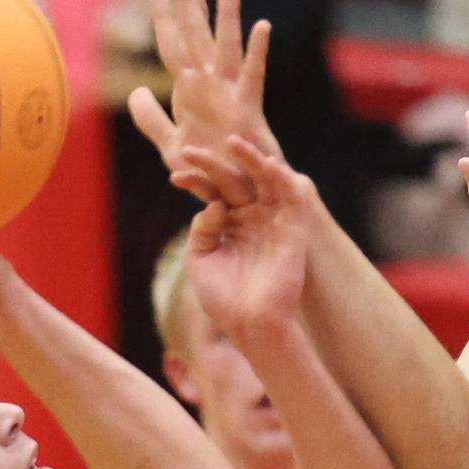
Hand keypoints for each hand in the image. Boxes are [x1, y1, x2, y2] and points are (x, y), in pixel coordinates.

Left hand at [128, 0, 278, 205]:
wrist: (241, 199)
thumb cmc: (211, 176)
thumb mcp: (171, 146)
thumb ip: (153, 119)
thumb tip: (138, 91)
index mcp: (192, 93)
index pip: (173, 47)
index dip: (165, 18)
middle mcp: (211, 88)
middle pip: (197, 36)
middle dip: (191, 1)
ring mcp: (231, 97)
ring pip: (226, 46)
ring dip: (226, 13)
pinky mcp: (249, 113)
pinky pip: (253, 79)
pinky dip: (258, 53)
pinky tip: (262, 26)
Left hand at [179, 137, 314, 343]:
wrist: (252, 325)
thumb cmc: (224, 300)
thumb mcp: (200, 261)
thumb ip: (201, 230)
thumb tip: (211, 203)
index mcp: (230, 226)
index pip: (213, 193)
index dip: (195, 182)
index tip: (174, 178)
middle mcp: (252, 220)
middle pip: (236, 181)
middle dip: (216, 164)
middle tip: (192, 150)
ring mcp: (273, 222)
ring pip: (265, 180)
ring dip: (252, 160)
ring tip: (234, 144)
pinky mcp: (293, 229)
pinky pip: (291, 196)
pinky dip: (281, 177)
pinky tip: (266, 165)